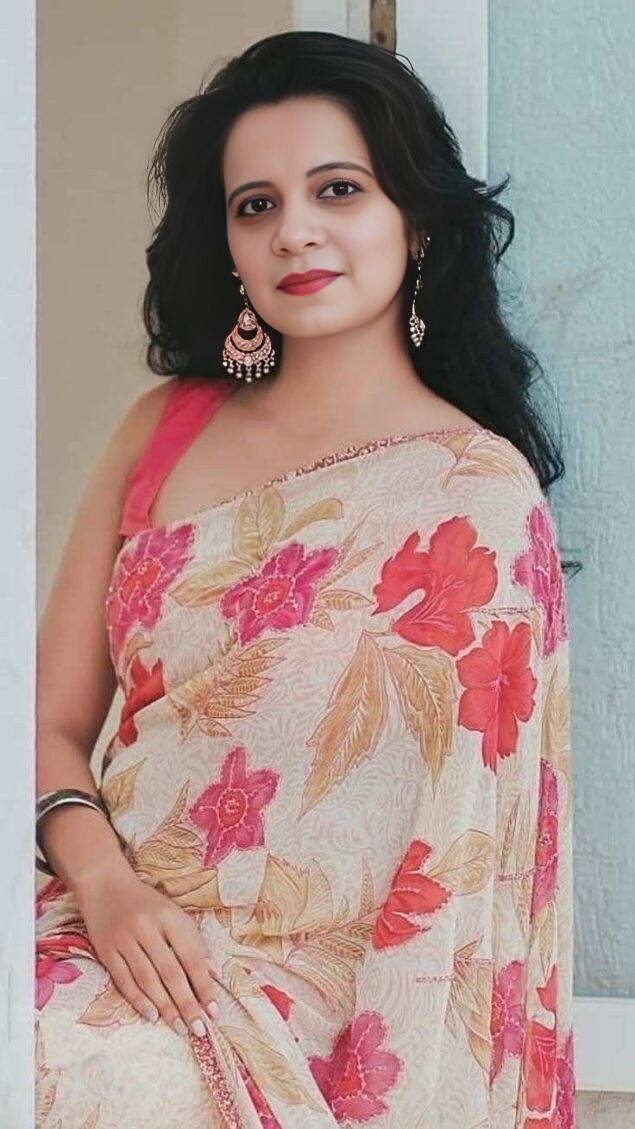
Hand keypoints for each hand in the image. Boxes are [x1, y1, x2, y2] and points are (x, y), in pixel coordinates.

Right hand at [74, 863, 219, 1037]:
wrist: (105, 885)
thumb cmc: (146, 903)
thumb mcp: (174, 914)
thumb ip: (193, 941)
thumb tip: (213, 974)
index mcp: (170, 916)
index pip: (191, 956)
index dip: (203, 985)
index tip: (214, 1010)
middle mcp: (147, 928)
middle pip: (170, 972)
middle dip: (186, 1003)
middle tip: (198, 1029)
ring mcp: (124, 939)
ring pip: (148, 979)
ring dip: (165, 1007)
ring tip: (179, 1027)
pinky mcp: (106, 951)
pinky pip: (124, 980)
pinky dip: (138, 1000)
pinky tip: (152, 1016)